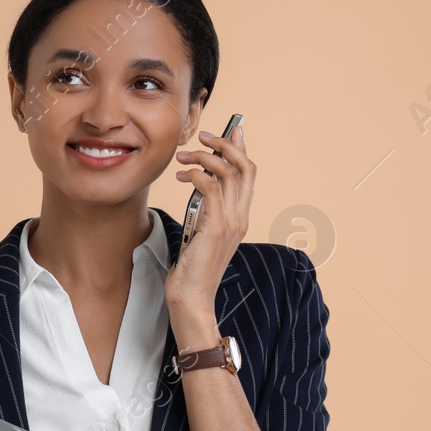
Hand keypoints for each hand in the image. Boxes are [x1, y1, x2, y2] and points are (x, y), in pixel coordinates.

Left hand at [167, 123, 254, 313]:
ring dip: (204, 158)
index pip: (248, 175)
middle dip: (225, 145)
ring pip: (228, 173)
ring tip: (182, 158)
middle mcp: (241, 217)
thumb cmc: (191, 271)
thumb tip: (198, 188)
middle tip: (203, 137)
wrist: (191, 299)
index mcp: (240, 217)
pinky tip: (181, 177)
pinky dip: (196, 175)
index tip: (228, 131)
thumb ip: (206, 212)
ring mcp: (231, 222)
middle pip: (245, 167)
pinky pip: (210, 188)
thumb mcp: (201, 235)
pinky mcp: (216, 227)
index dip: (240, 149)